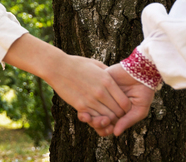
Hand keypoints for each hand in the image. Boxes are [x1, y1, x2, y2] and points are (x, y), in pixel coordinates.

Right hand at [3, 35, 130, 135]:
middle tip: (118, 115)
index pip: (124, 102)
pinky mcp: (80, 107)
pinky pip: (94, 119)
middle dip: (120, 116)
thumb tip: (117, 79)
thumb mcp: (97, 65)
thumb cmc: (78, 64)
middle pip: (118, 112)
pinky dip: (97, 120)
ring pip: (107, 118)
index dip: (127, 107)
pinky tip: (97, 117)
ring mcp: (90, 100)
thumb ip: (108, 73)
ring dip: (109, 120)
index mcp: (107, 80)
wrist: (58, 68)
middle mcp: (101, 92)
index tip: (124, 107)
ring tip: (109, 117)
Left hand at [79, 63, 155, 135]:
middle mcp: (108, 104)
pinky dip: (90, 100)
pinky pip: (91, 93)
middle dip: (96, 123)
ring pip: (91, 107)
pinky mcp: (100, 82)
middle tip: (101, 122)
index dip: (104, 129)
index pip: (106, 124)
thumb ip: (127, 121)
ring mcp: (103, 94)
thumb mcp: (139, 110)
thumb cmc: (144, 92)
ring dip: (91, 114)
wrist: (144, 72)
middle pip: (96, 117)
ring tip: (95, 116)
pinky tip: (94, 103)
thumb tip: (115, 133)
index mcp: (117, 113)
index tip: (107, 129)